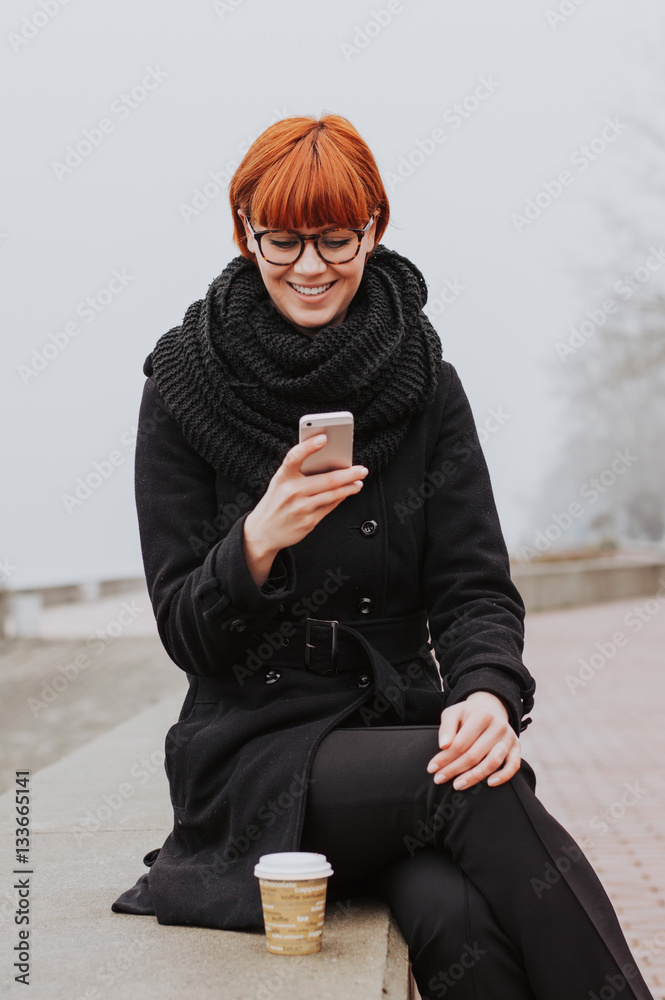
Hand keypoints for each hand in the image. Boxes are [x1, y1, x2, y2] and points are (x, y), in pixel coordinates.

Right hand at [243, 434, 367, 584]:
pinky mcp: (309, 521)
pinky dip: (340, 498)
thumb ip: (298, 472)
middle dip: (349, 474)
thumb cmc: (275, 502)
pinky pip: (330, 506)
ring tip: (358, 482)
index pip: (294, 457)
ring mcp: (301, 508)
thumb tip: (327, 462)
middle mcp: (292, 492)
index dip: (309, 446)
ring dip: (350, 487)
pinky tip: (346, 493)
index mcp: (282, 478)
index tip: (324, 438)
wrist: (263, 532)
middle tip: (361, 469)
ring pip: (333, 494)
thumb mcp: (280, 483)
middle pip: (327, 480)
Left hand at [426, 691, 520, 790]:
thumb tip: (443, 746)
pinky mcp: (516, 747)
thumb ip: (447, 728)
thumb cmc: (467, 714)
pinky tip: (489, 784)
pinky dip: (503, 776)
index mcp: (481, 715)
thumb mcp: (453, 713)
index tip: (432, 768)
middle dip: (454, 769)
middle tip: (439, 779)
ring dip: (474, 777)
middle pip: (474, 755)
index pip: (460, 743)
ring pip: (492, 762)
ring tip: (457, 785)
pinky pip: (513, 765)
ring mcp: (508, 738)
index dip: (445, 758)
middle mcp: (498, 726)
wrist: (490, 707)